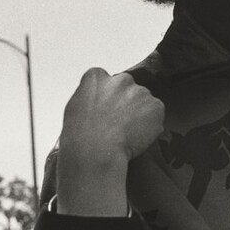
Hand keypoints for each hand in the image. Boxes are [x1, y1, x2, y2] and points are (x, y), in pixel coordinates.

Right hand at [56, 67, 163, 215]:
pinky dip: (151, 125)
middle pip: (127, 88)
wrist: (96, 152)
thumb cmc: (79, 136)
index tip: (105, 109)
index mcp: (96, 77)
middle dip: (125, 102)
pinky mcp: (155, 106)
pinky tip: (137, 137)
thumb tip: (99, 102)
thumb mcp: (74, 108)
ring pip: (143, 101)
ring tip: (127, 134)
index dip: (106, 96)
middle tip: (118, 124)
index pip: (105, 79)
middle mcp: (121, 79)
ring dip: (139, 114)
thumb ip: (90, 97)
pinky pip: (156, 114)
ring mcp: (140, 92)